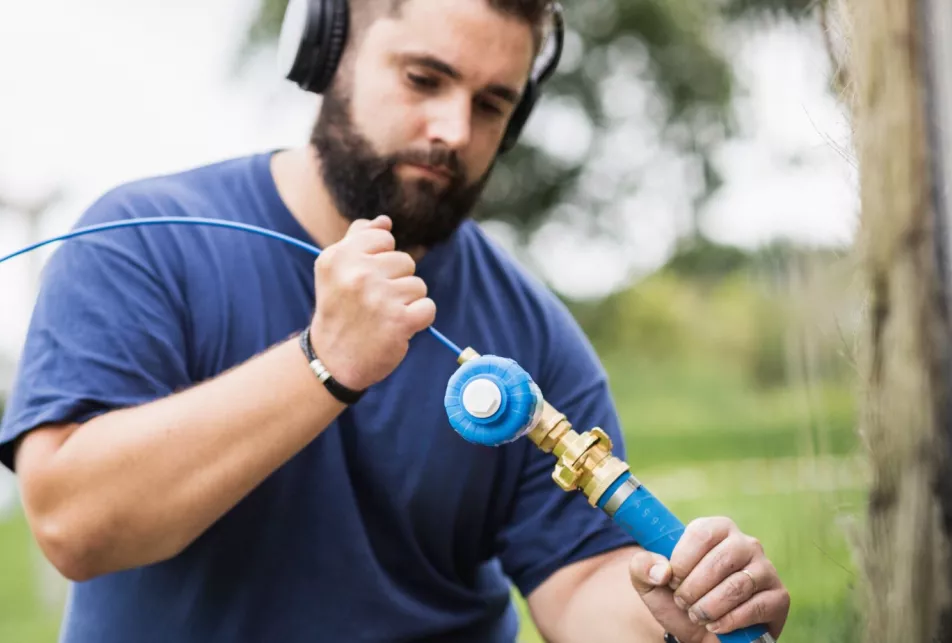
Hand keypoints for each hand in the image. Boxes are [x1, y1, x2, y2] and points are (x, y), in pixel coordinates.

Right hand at [309, 215, 435, 390]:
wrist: (331, 360)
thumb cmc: (339, 311)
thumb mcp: (335, 271)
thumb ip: (358, 240)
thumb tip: (385, 221)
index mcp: (339, 256)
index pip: (384, 238)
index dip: (380, 262)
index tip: (363, 282)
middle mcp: (358, 274)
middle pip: (405, 261)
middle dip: (396, 283)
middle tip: (373, 305)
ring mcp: (380, 297)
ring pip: (418, 285)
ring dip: (407, 303)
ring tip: (384, 317)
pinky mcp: (400, 321)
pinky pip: (428, 307)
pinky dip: (418, 320)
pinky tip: (399, 328)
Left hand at [628, 517, 788, 641]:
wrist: (703, 636)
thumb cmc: (679, 603)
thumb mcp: (650, 584)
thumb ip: (642, 567)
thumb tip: (661, 570)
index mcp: (716, 529)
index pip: (702, 533)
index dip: (683, 561)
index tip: (672, 580)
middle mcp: (745, 543)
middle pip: (720, 560)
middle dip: (694, 588)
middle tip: (684, 603)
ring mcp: (765, 569)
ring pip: (738, 585)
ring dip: (709, 606)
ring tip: (697, 615)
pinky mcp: (779, 596)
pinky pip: (756, 606)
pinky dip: (729, 620)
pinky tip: (716, 625)